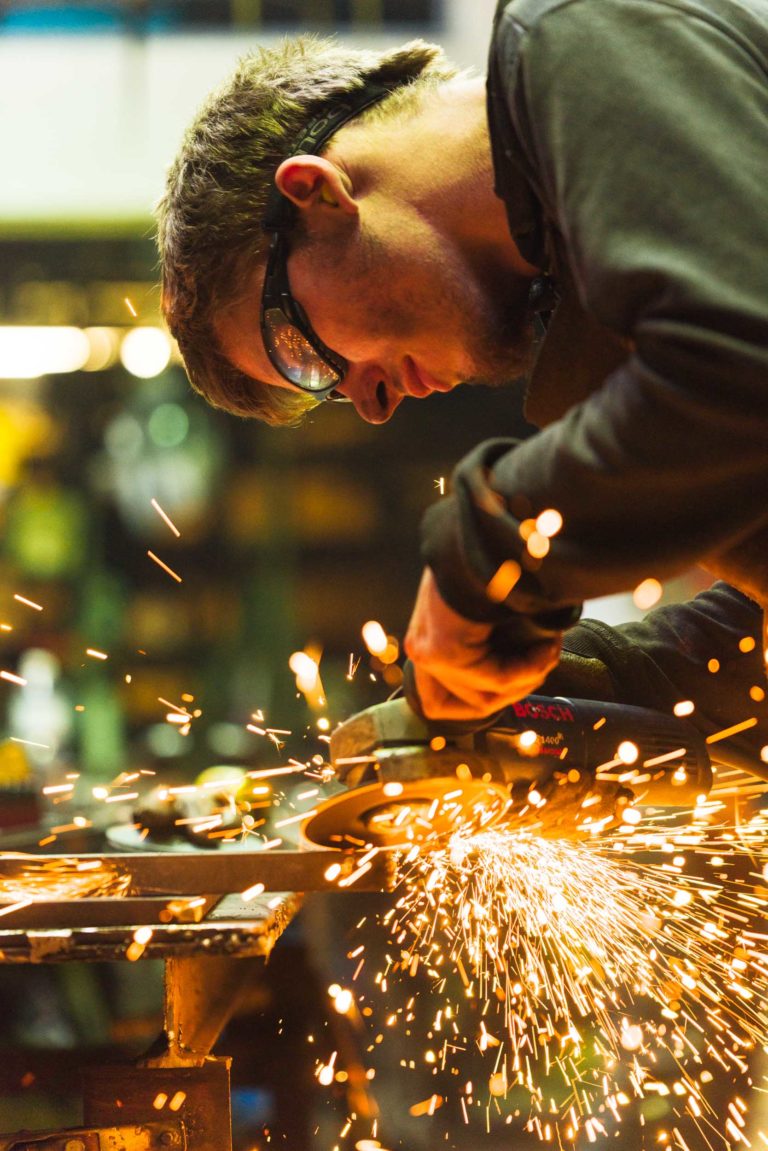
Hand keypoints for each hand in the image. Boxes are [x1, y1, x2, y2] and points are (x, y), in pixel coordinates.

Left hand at [403, 569, 561, 720]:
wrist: (487, 537)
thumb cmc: (494, 569)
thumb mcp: (491, 612)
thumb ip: (495, 646)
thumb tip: (527, 672)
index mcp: (426, 639)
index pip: (443, 701)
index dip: (496, 696)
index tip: (528, 674)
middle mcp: (420, 648)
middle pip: (471, 701)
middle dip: (519, 688)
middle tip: (546, 658)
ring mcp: (427, 652)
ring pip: (486, 696)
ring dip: (529, 677)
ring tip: (550, 649)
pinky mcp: (444, 651)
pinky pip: (496, 678)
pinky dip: (530, 667)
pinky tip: (548, 646)